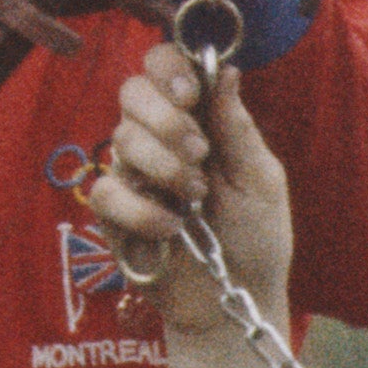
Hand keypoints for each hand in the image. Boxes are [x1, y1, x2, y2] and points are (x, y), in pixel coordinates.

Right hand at [87, 41, 295, 324]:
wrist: (234, 300)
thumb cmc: (255, 238)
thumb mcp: (261, 179)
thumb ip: (237, 127)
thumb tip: (227, 70)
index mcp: (196, 120)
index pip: (162, 67)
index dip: (168, 68)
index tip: (191, 93)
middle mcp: (158, 139)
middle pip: (132, 91)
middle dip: (167, 119)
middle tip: (199, 154)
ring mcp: (132, 175)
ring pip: (121, 138)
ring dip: (164, 166)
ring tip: (195, 198)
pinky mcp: (112, 214)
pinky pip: (107, 190)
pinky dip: (142, 210)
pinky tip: (170, 228)